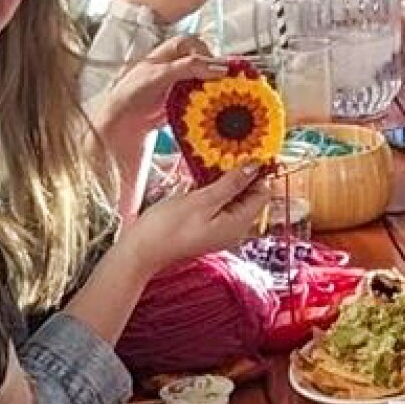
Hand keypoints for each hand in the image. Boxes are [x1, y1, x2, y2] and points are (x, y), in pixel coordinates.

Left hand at [89, 34, 226, 140]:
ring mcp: (172, 87)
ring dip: (209, 91)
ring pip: (198, 83)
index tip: (219, 67)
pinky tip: (207, 112)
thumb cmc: (131, 95)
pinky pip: (194, 102)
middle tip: (224, 84)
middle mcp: (169, 69)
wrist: (119, 124)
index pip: (191, 44)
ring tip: (219, 100)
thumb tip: (217, 66)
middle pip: (198, 64)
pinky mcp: (174, 105)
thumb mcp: (162, 74)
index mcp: (164, 55)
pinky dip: (203, 106)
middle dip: (212, 73)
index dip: (206, 51)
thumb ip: (189, 67)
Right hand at [119, 162, 278, 272]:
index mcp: (239, 224)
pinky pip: (219, 204)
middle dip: (240, 174)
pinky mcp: (208, 226)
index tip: (246, 152)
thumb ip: (231, 184)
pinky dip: (213, 190)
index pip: (262, 194)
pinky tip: (201, 178)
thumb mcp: (202, 200)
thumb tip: (255, 168)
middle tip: (226, 153)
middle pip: (248, 196)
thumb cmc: (168, 227)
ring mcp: (221, 228)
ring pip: (233, 198)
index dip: (257, 173)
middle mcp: (235, 229)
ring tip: (212, 162)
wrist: (142, 250)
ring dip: (225, 180)